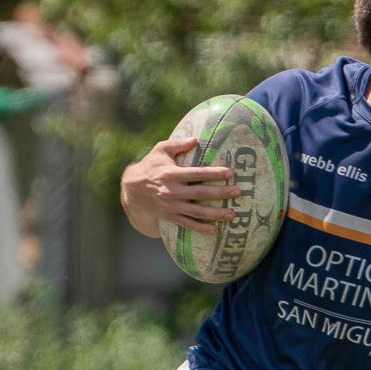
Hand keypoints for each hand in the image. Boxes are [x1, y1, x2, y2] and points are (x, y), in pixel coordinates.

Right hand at [120, 135, 240, 236]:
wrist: (133, 189)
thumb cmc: (151, 165)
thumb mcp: (160, 150)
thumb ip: (178, 144)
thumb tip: (196, 139)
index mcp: (171, 174)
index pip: (197, 173)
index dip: (214, 173)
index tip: (230, 173)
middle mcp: (172, 191)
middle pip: (200, 193)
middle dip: (220, 193)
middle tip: (237, 192)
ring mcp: (171, 206)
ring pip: (197, 212)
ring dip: (215, 214)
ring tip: (232, 215)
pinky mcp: (170, 217)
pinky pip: (187, 224)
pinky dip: (201, 228)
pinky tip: (214, 230)